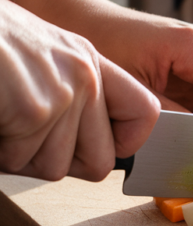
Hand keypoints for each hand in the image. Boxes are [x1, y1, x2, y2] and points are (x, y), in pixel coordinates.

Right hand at [0, 0, 159, 180]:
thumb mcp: (42, 58)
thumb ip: (72, 93)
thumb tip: (88, 148)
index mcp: (90, 61)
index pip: (145, 113)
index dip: (123, 144)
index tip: (101, 150)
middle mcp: (85, 75)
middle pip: (99, 161)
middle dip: (57, 161)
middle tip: (27, 136)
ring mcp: (64, 93)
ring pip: (53, 167)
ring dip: (19, 155)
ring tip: (5, 117)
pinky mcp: (36, 109)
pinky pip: (20, 160)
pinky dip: (0, 149)